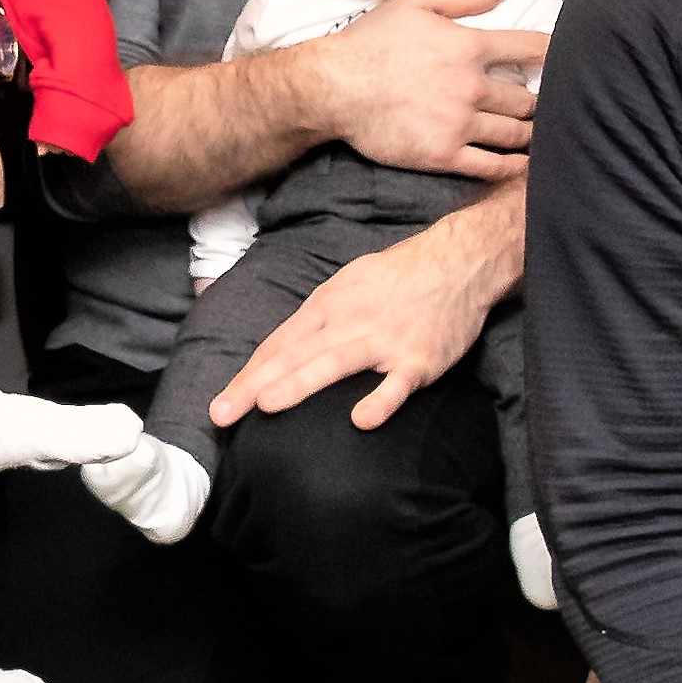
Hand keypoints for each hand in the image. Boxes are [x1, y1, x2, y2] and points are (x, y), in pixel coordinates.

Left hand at [206, 198, 506, 432]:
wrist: (459, 262)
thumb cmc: (399, 276)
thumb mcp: (349, 284)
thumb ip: (319, 318)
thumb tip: (286, 348)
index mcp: (328, 304)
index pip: (279, 345)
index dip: (248, 375)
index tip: (222, 404)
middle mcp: (349, 321)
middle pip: (294, 356)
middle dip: (254, 385)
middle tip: (221, 414)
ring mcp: (384, 341)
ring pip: (335, 363)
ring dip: (300, 384)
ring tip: (268, 405)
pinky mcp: (419, 359)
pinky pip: (397, 384)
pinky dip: (380, 400)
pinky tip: (361, 420)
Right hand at [309, 0, 547, 181]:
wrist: (333, 88)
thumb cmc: (370, 42)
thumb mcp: (415, 3)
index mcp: (469, 47)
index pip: (531, 48)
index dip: (553, 53)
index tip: (563, 58)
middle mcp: (472, 87)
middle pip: (527, 98)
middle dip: (538, 100)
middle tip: (543, 103)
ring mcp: (459, 124)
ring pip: (514, 133)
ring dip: (530, 133)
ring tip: (537, 132)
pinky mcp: (444, 154)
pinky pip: (491, 166)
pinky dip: (513, 166)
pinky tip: (522, 164)